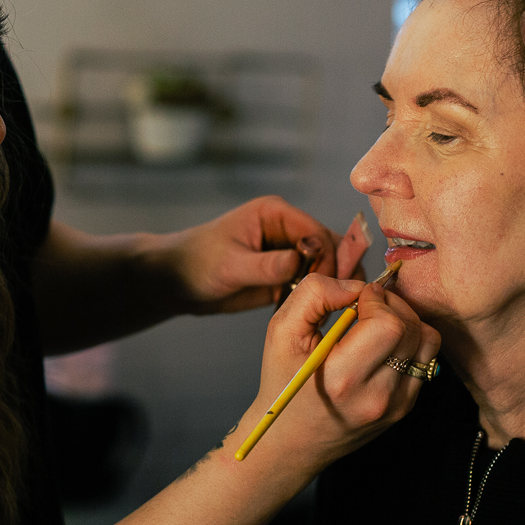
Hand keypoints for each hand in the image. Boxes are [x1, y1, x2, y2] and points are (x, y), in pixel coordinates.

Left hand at [158, 196, 337, 314]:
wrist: (178, 282)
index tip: (327, 282)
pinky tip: (325, 311)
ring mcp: (288, 252)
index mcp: (274, 213)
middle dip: (338, 269)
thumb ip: (266, 265)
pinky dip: (321, 294)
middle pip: (328, 245)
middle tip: (346, 297)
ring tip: (342, 306)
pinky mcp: (285, 274)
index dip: (327, 255)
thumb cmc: (197, 263)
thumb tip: (300, 263)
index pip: (315, 230)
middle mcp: (286, 229)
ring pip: (326, 264)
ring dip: (334, 282)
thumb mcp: (231, 265)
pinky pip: (313, 282)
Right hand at [238, 273, 441, 473]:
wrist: (291, 441)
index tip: (357, 298)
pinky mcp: (405, 408)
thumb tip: (356, 285)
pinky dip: (409, 342)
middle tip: (368, 305)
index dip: (376, 299)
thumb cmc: (283, 384)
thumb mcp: (281, 332)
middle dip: (392, 304)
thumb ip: (314, 294)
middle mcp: (376, 397)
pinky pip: (425, 360)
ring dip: (406, 320)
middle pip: (412, 328)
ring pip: (427, 341)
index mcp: (343, 379)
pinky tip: (382, 344)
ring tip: (378, 321)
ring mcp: (396, 406)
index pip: (389, 325)